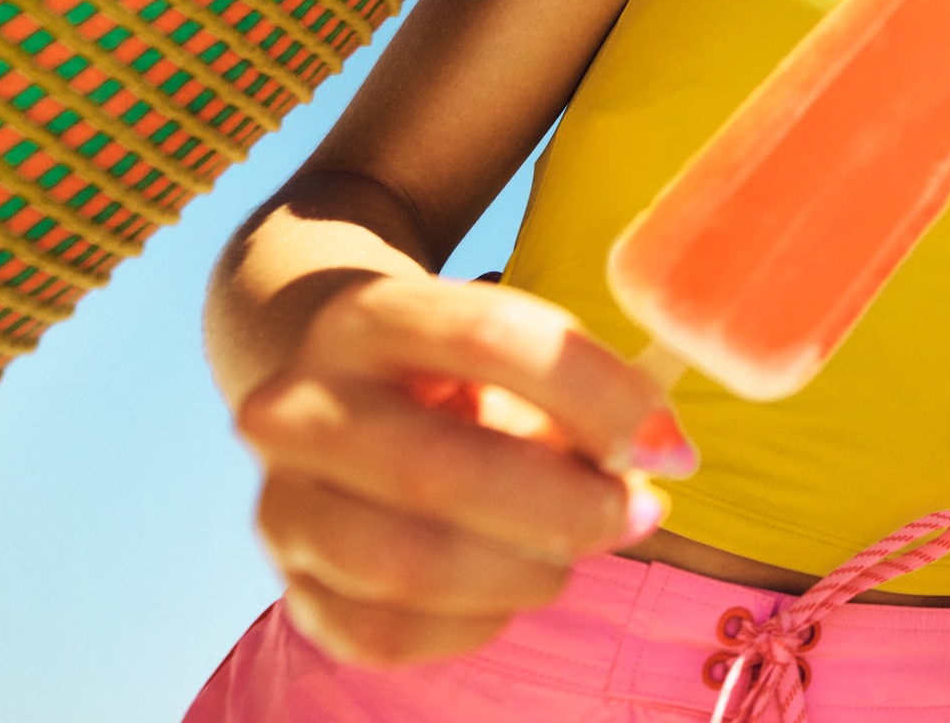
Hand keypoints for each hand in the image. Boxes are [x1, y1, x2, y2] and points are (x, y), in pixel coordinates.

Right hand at [234, 274, 695, 665]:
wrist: (333, 391)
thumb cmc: (458, 373)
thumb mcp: (514, 346)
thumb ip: (588, 387)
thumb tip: (661, 451)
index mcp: (369, 318)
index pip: (489, 336)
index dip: (596, 395)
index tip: (667, 444)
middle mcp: (300, 407)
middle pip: (440, 471)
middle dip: (566, 507)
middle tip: (635, 512)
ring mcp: (281, 502)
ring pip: (409, 566)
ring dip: (525, 571)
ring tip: (573, 550)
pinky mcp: (292, 585)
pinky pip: (387, 631)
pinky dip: (476, 621)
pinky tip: (511, 586)